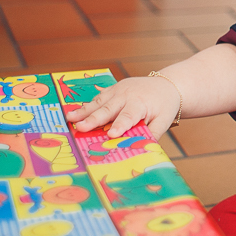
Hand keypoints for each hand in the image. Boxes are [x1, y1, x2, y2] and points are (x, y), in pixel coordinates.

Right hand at [65, 76, 180, 138]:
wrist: (166, 85)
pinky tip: (74, 113)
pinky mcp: (112, 90)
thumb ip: (153, 134)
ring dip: (84, 111)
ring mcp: (118, 91)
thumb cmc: (164, 106)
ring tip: (70, 119)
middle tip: (81, 128)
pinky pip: (98, 98)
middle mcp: (127, 95)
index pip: (129, 116)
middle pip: (109, 109)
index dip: (120, 125)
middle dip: (94, 119)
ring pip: (99, 102)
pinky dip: (86, 106)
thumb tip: (143, 150)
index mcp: (141, 104)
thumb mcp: (163, 121)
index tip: (111, 134)